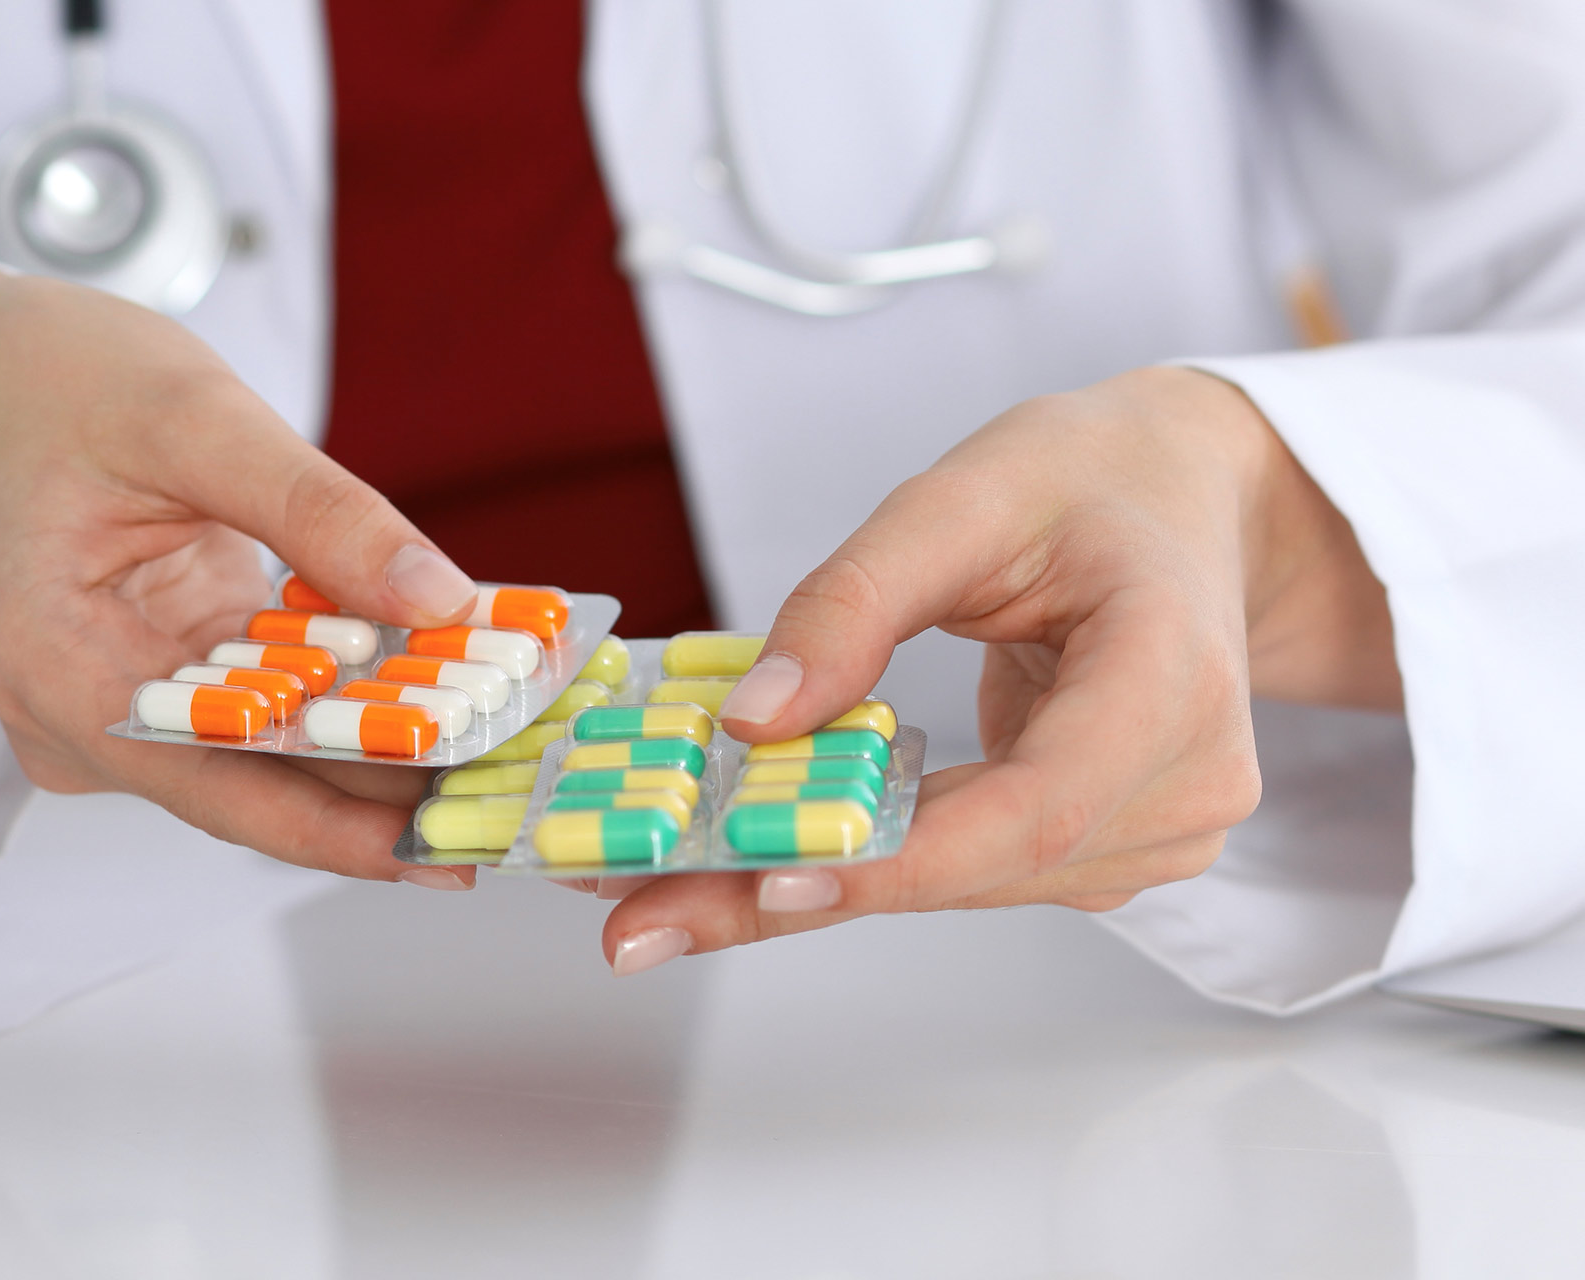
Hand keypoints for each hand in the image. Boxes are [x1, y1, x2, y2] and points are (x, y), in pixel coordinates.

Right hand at [0, 273, 481, 887]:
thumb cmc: (60, 379)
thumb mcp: (198, 421)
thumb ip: (320, 512)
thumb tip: (441, 600)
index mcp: (54, 670)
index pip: (215, 787)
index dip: (337, 829)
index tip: (445, 849)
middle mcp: (80, 714)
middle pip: (252, 781)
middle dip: (384, 789)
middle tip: (510, 794)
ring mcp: (121, 702)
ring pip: (269, 751)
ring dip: (380, 744)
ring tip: (503, 748)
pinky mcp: (164, 677)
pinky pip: (268, 706)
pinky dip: (349, 695)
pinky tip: (442, 692)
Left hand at [598, 366, 1400, 973]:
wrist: (1181, 501)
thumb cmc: (1088, 481)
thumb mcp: (961, 498)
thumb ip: (853, 603)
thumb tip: (751, 724)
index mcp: (1173, 678)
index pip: (1038, 806)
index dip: (902, 858)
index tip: (766, 878)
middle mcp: (1184, 782)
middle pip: (978, 867)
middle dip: (799, 890)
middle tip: (640, 915)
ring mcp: (1155, 829)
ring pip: (959, 884)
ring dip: (812, 887)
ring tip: (664, 895)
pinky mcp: (1103, 845)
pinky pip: (964, 868)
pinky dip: (860, 862)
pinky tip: (755, 863)